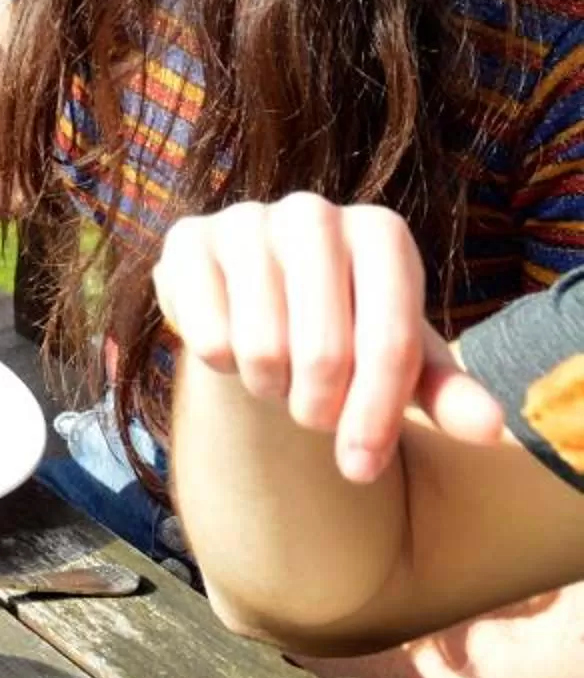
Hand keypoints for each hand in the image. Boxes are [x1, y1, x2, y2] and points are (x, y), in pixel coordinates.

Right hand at [155, 196, 510, 482]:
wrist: (260, 304)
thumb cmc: (346, 334)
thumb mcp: (402, 364)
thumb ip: (447, 394)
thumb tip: (491, 429)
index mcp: (381, 232)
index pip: (390, 343)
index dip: (377, 417)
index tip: (362, 466)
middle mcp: (314, 212)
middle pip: (324, 352)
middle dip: (319, 410)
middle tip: (314, 416)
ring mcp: (245, 219)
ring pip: (261, 349)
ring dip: (270, 390)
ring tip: (278, 380)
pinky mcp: (187, 238)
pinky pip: (207, 337)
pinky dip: (223, 366)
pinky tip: (234, 348)